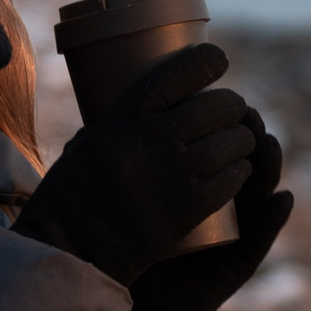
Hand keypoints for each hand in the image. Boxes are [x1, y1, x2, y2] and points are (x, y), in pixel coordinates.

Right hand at [13, 44, 256, 287]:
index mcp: (127, 115)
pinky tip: (239, 171)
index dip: (208, 62)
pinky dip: (240, 171)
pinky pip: (233, 178)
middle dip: (233, 106)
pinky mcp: (191, 206)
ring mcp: (178, 171)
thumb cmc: (68, 199)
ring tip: (239, 143)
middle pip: (217, 106)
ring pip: (233, 141)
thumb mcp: (86, 146)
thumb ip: (113, 128)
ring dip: (243, 140)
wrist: (72, 250)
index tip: (219, 60)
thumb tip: (127, 112)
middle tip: (233, 112)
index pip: (180, 72)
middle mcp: (157, 137)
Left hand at [109, 106, 293, 310]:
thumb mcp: (101, 209)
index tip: (216, 86)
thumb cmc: (104, 258)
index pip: (210, 142)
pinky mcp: (228, 271)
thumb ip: (97, 176)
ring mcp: (224, 239)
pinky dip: (273, 220)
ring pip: (257, 196)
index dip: (220, 114)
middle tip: (246, 114)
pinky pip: (257, 243)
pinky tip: (283, 198)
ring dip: (269, 167)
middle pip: (241, 161)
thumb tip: (79, 134)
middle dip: (249, 133)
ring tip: (267, 144)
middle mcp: (209, 208)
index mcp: (183, 188)